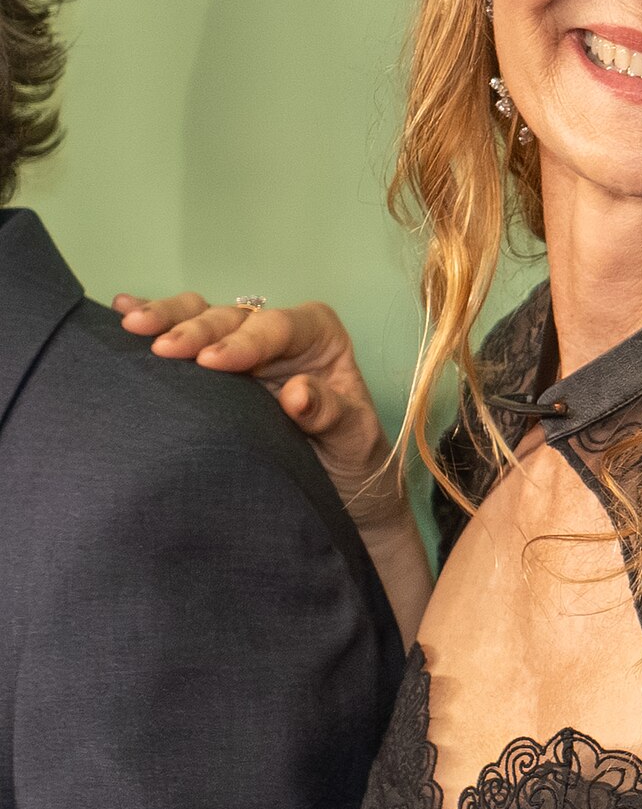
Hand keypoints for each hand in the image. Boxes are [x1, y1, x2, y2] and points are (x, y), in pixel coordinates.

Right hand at [114, 293, 433, 642]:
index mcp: (319, 339)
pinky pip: (183, 336)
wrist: (339, 497)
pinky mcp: (213, 370)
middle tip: (160, 348)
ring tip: (131, 325)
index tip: (211, 363)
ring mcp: (242, 349)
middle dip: (195, 329)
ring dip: (165, 319)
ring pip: (201, 318)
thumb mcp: (353, 443)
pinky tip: (120, 311)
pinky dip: (154, 322)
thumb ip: (331, 414)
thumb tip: (298, 392)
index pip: (278, 327)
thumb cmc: (353, 465)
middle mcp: (279, 335)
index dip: (244, 342)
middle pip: (232, 318)